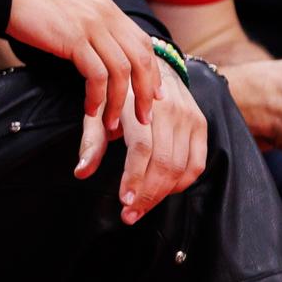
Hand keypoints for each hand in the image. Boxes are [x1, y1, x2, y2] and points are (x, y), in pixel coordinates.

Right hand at [5, 0, 164, 169]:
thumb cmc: (33, 3)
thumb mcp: (73, 9)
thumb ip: (92, 26)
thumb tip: (101, 53)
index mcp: (108, 9)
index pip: (143, 43)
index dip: (152, 72)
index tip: (153, 96)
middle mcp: (106, 15)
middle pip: (141, 59)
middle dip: (145, 93)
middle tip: (144, 119)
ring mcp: (91, 26)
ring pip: (122, 71)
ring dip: (120, 102)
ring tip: (113, 123)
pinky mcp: (73, 38)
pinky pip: (96, 74)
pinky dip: (97, 97)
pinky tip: (89, 109)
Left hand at [77, 58, 207, 223]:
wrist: (150, 65)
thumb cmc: (118, 94)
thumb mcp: (98, 111)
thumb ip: (91, 142)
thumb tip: (81, 172)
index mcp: (139, 104)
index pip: (142, 148)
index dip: (134, 178)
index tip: (124, 202)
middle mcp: (168, 109)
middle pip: (163, 162)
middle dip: (146, 194)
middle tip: (129, 215)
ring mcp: (188, 116)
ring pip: (180, 167)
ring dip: (161, 195)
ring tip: (142, 209)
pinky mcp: (200, 124)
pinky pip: (196, 164)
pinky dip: (181, 183)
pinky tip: (163, 191)